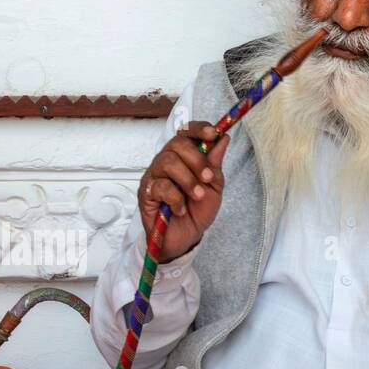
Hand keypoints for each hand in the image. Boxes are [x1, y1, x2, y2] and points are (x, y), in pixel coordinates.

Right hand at [138, 122, 227, 262]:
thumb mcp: (214, 188)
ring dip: (187, 179)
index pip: (186, 132)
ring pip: (167, 162)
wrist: (186, 238)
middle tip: (208, 178)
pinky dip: (176, 199)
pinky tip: (180, 209)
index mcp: (183, 157)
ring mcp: (154, 176)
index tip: (214, 134)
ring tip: (196, 196)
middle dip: (197, 159)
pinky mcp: (146, 193)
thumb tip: (223, 139)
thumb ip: (215, 164)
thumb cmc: (197, 211)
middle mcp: (166, 162)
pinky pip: (160, 186)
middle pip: (176, 143)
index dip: (199, 129)